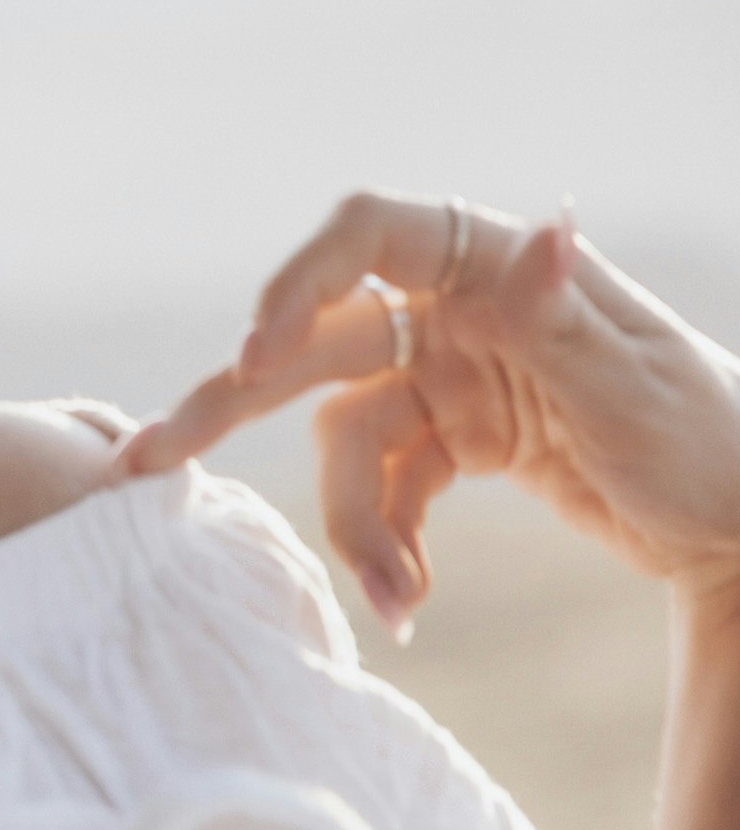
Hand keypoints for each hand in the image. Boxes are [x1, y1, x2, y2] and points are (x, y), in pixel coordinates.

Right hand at [119, 194, 739, 632]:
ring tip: (393, 598)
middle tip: (147, 458)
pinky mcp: (456, 442)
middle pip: (319, 338)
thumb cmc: (714, 441)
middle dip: (233, 400)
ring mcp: (451, 376)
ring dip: (353, 520)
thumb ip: (565, 317)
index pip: (371, 236)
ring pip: (345, 436)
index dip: (301, 279)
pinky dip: (386, 542)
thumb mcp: (637, 388)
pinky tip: (408, 598)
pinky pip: (385, 488)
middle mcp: (460, 309)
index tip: (258, 350)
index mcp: (501, 265)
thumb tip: (545, 231)